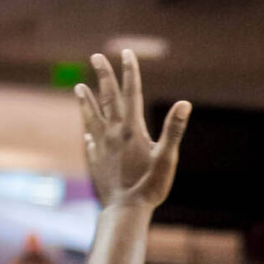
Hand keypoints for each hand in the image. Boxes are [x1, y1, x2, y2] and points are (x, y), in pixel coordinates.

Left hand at [76, 50, 190, 212]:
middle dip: (103, 75)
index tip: (127, 53)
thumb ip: (174, 129)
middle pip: (107, 98)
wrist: (125, 210)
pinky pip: (90, 142)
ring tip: (79, 87)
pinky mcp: (96, 160)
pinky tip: (86, 134)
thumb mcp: (167, 158)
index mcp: (132, 129)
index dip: (130, 71)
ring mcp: (101, 146)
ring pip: (91, 116)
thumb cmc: (149, 186)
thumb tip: (185, 104)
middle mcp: (113, 132)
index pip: (131, 92)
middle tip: (96, 57)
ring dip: (86, 100)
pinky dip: (88, 133)